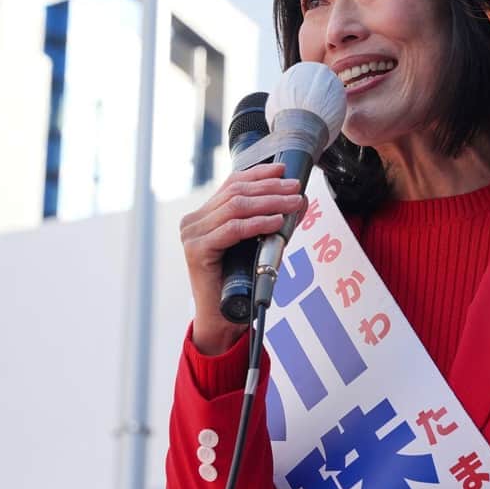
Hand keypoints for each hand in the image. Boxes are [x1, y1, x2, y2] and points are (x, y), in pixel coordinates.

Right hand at [179, 163, 305, 354]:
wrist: (222, 318)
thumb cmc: (240, 282)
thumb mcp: (255, 244)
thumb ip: (268, 221)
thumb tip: (297, 199)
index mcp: (204, 216)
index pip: (232, 184)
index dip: (259, 174)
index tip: (284, 170)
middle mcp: (193, 222)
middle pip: (236, 193)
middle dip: (270, 188)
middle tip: (296, 187)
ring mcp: (192, 235)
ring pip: (236, 207)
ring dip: (270, 202)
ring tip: (293, 202)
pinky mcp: (197, 251)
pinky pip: (233, 229)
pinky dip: (257, 223)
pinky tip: (277, 221)